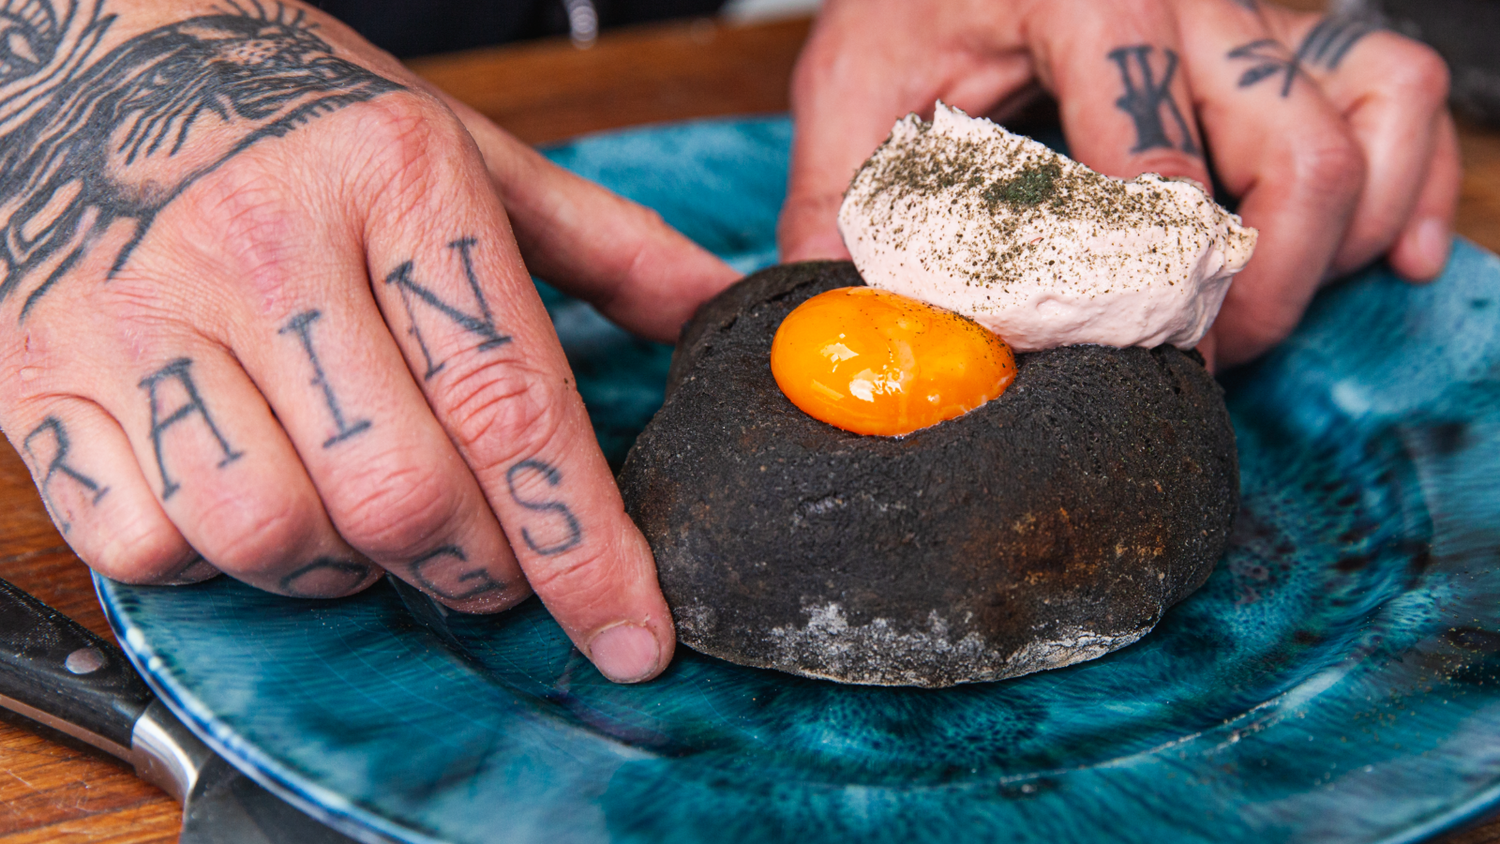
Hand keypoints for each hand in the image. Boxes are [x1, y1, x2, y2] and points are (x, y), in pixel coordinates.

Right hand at [0, 1, 737, 682]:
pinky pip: (141, 539)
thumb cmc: (293, 106)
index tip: (631, 634)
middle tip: (489, 561)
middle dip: (474, 570)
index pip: (510, 402)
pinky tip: (242, 496)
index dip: (582, 545)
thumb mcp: (460, 145)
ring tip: (362, 520)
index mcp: (394, 181)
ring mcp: (138, 310)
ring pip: (268, 533)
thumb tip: (714, 308)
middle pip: (399, 494)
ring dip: (341, 569)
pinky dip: (209, 557)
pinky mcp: (38, 370)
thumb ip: (602, 240)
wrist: (81, 48)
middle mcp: (265, 244)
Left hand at [779, 0, 1458, 367]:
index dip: (1149, 284)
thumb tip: (848, 330)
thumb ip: (845, 201)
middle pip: (1295, 154)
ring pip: (1371, 115)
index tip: (1127, 357)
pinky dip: (1407, 180)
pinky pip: (1397, 93)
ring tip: (1260, 310)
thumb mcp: (857, 86)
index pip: (1155, 159)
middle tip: (1198, 361)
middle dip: (1258, 289)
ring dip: (1338, 239)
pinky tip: (1378, 257)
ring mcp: (1249, 9)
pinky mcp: (1286, 29)